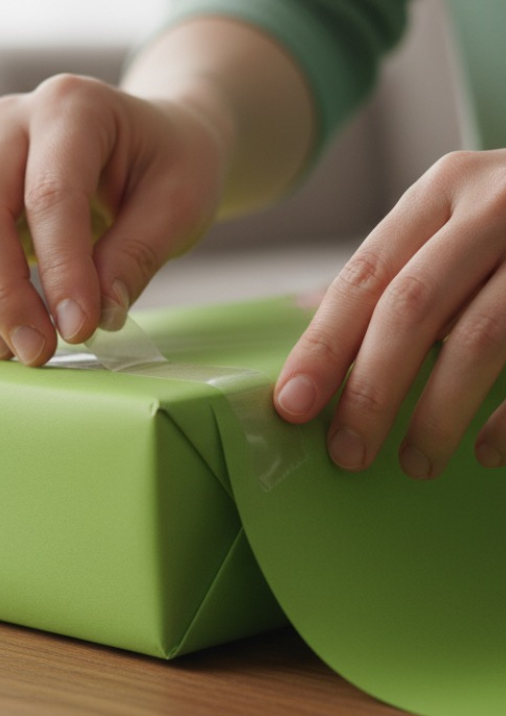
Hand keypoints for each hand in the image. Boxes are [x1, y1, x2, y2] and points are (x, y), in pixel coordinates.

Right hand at [0, 74, 225, 365]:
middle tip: (37, 352)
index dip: (61, 270)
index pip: (50, 194)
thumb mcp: (180, 203)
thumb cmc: (169, 164)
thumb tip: (98, 315)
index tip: (78, 329)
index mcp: (72, 107)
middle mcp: (11, 123)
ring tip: (7, 349)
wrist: (149, 140)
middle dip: (1, 294)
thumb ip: (137, 255)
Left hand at [274, 149, 505, 477]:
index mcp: (444, 190)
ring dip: (438, 414)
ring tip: (414, 464)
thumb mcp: (454, 222)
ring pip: (481, 338)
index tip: (292, 406)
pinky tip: (488, 454)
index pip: (364, 278)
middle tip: (346, 454)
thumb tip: (303, 316)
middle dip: (371, 391)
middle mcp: (498, 203)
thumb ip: (395, 269)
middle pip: (412, 308)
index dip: (322, 348)